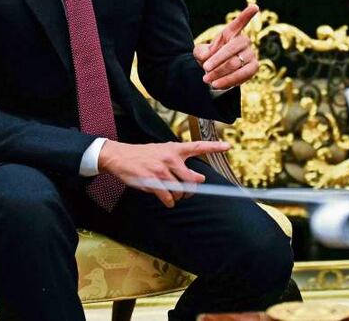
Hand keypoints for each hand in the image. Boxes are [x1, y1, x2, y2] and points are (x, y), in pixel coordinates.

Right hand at [98, 140, 230, 207]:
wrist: (120, 156)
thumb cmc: (143, 155)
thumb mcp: (162, 151)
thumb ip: (178, 161)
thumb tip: (196, 178)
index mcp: (174, 149)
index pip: (198, 146)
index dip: (214, 147)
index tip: (228, 147)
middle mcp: (170, 158)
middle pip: (192, 179)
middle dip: (192, 190)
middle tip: (188, 192)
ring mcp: (161, 170)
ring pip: (180, 191)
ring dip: (178, 197)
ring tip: (172, 195)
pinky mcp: (152, 182)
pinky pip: (168, 198)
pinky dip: (169, 202)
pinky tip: (167, 200)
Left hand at [195, 4, 258, 89]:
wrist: (216, 73)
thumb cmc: (209, 59)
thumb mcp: (200, 53)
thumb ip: (200, 52)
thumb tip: (206, 57)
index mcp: (231, 33)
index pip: (240, 22)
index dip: (247, 15)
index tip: (255, 7)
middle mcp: (244, 41)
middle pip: (231, 49)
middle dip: (217, 60)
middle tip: (205, 68)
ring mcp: (251, 54)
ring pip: (235, 63)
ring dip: (220, 73)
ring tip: (207, 79)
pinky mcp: (254, 67)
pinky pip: (242, 75)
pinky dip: (228, 81)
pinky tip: (217, 84)